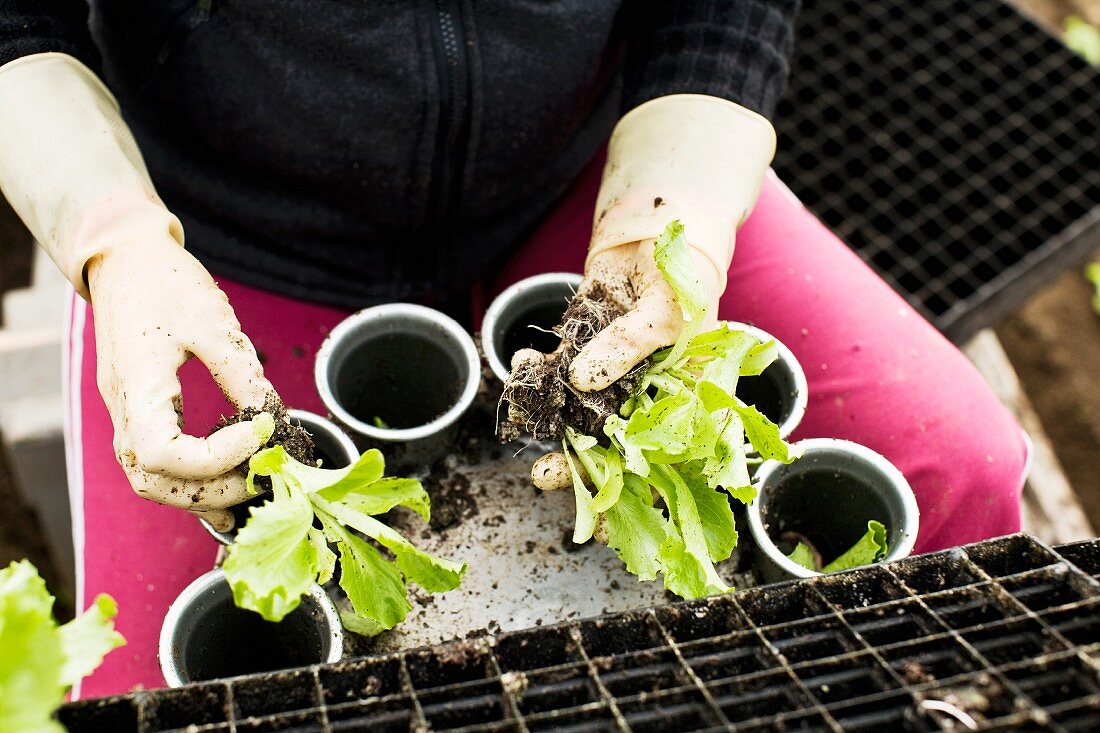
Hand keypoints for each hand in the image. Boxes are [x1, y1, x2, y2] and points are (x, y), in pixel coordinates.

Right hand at [88, 231, 277, 530]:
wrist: (124, 260)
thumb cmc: (166, 283)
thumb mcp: (215, 324)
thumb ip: (244, 376)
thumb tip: (274, 418)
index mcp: (138, 386)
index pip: (165, 454)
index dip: (217, 457)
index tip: (260, 432)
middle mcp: (123, 410)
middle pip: (154, 481)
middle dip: (213, 489)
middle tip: (263, 473)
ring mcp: (125, 414)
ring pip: (151, 481)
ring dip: (201, 494)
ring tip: (251, 484)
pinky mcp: (136, 412)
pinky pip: (155, 464)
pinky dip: (190, 485)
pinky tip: (227, 492)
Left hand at [527, 236, 722, 491]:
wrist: (661, 215)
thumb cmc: (686, 268)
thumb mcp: (666, 314)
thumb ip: (625, 350)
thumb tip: (581, 383)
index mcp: (684, 396)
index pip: (663, 459)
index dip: (635, 491)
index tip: (604, 518)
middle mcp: (647, 390)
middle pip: (613, 442)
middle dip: (579, 463)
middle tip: (546, 477)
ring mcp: (612, 367)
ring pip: (578, 409)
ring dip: (550, 418)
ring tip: (525, 421)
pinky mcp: (585, 342)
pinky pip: (557, 366)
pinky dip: (537, 369)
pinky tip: (523, 367)